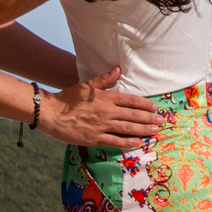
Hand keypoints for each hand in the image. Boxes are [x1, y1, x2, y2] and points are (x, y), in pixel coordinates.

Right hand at [41, 67, 164, 147]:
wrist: (51, 113)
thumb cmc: (68, 98)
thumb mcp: (87, 85)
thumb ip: (104, 79)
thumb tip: (118, 69)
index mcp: (106, 97)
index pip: (131, 100)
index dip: (145, 104)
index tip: (155, 108)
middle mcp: (107, 112)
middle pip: (133, 115)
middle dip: (149, 118)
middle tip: (161, 121)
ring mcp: (101, 126)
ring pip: (127, 128)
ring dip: (143, 130)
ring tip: (154, 131)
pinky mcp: (94, 138)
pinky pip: (114, 141)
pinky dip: (127, 142)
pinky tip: (138, 143)